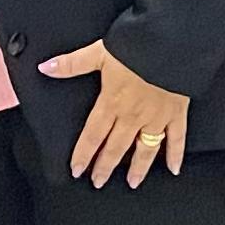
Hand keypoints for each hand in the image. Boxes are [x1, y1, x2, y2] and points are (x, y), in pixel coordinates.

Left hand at [41, 40, 190, 186]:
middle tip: (98, 181)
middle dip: (105, 167)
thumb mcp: (99, 52)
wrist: (171, 42)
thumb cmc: (137, 46)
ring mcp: (157, 117)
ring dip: (137, 168)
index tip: (77, 170)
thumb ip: (72, 64)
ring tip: (132, 182)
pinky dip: (176, 155)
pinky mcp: (177, 113)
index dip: (83, 154)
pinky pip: (177, 139)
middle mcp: (133, 115)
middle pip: (116, 148)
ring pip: (145, 149)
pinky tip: (174, 168)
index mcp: (112, 102)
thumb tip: (46, 67)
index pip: (93, 135)